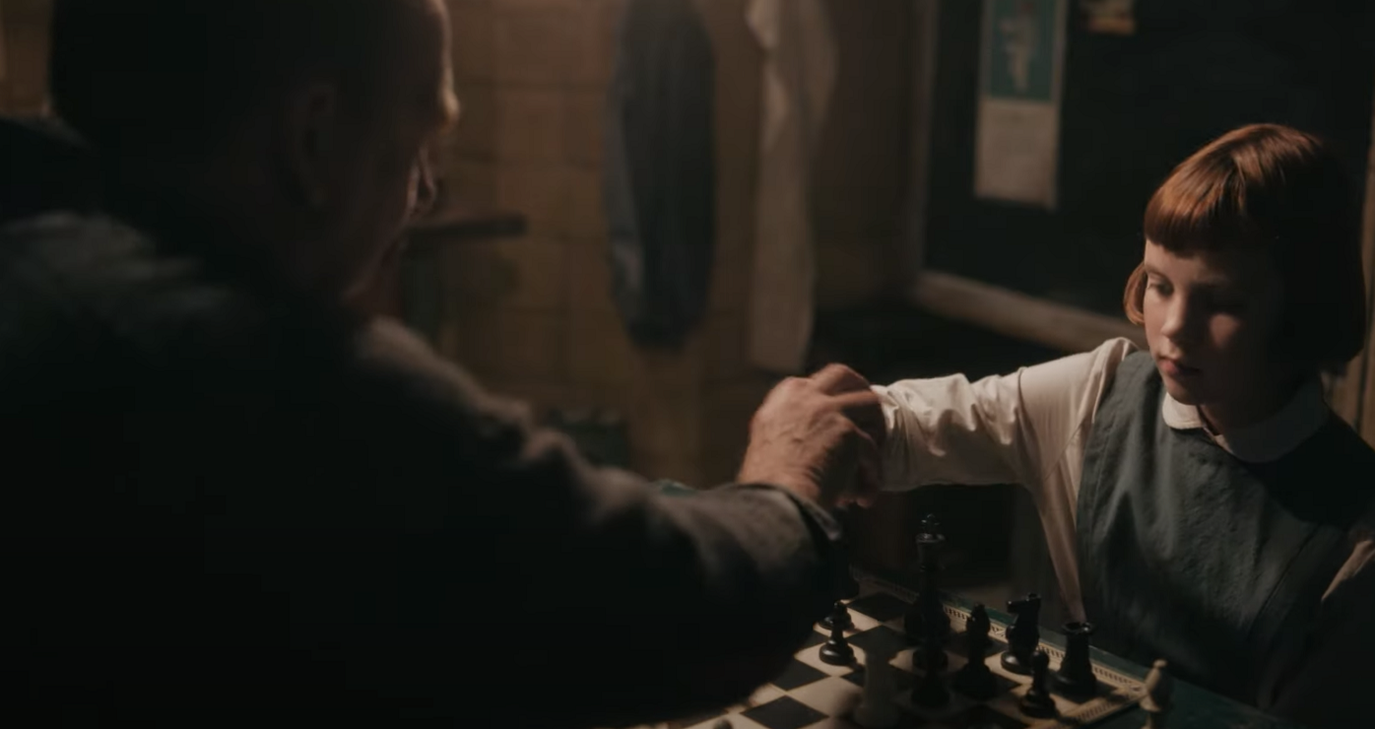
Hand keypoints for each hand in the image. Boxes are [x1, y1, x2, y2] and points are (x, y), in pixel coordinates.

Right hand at [736, 364, 886, 509]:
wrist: (776, 498)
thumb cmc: (768, 481)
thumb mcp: (769, 439)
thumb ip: (789, 426)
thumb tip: (805, 439)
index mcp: (785, 396)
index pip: (813, 382)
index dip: (830, 396)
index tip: (836, 411)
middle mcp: (807, 396)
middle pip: (842, 374)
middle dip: (859, 387)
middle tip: (868, 411)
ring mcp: (830, 411)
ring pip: (869, 402)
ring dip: (877, 425)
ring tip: (876, 449)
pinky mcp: (849, 432)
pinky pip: (872, 450)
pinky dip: (872, 476)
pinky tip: (866, 496)